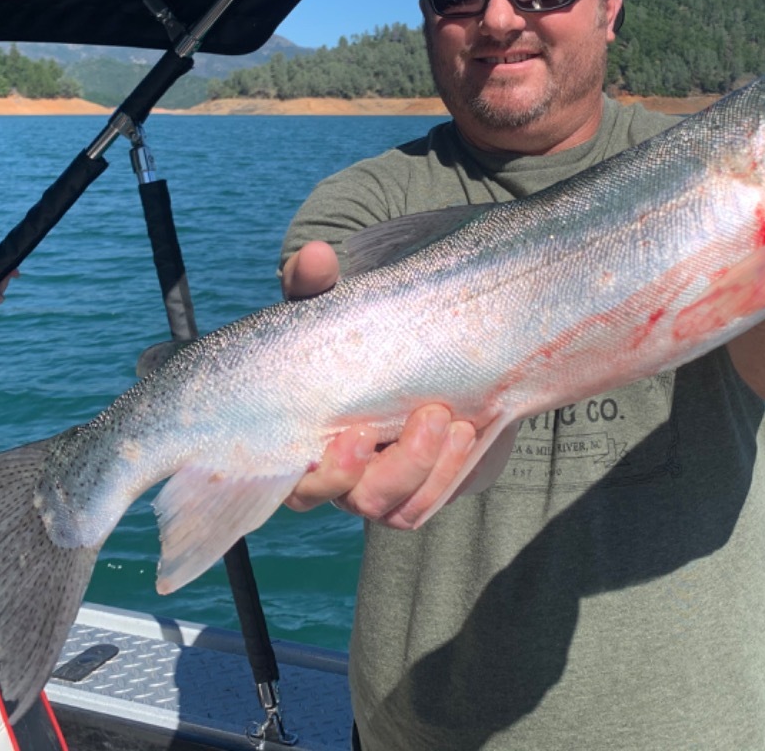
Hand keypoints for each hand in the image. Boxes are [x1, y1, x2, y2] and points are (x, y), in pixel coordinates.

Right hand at [280, 240, 477, 527]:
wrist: (423, 343)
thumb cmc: (361, 327)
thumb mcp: (335, 303)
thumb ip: (318, 283)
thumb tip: (315, 255)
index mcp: (301, 434)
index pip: (292, 481)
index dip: (323, 473)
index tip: (358, 434)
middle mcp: (336, 471)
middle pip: (352, 500)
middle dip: (393, 468)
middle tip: (429, 414)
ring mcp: (380, 483)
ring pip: (394, 509)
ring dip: (427, 469)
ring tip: (454, 420)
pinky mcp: (419, 486)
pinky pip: (428, 502)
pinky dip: (449, 475)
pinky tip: (472, 432)